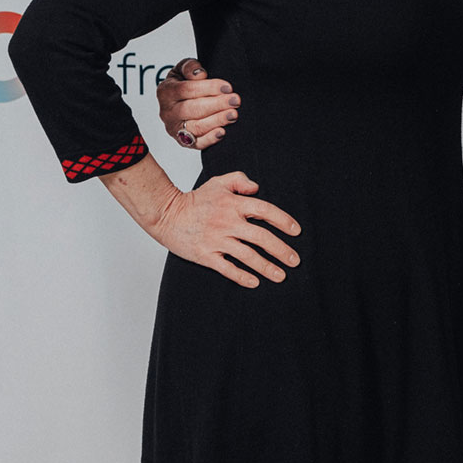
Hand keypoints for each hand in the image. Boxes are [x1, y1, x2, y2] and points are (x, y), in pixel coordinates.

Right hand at [147, 170, 301, 288]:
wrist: (166, 214)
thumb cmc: (195, 199)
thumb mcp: (218, 182)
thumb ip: (240, 180)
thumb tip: (257, 188)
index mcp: (233, 204)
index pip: (265, 211)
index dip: (283, 221)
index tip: (296, 231)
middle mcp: (227, 222)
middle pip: (261, 237)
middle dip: (281, 250)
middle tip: (295, 260)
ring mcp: (216, 240)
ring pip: (247, 256)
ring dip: (267, 267)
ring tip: (281, 276)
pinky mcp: (205, 255)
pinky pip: (227, 268)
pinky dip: (242, 276)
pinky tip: (255, 282)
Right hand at [157, 57, 239, 149]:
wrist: (177, 102)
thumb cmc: (182, 83)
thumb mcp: (182, 69)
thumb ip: (189, 67)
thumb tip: (200, 74)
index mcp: (166, 92)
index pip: (187, 89)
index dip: (208, 88)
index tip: (227, 87)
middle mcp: (167, 112)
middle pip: (192, 109)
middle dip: (216, 104)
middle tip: (235, 101)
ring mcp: (174, 129)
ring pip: (195, 127)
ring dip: (216, 121)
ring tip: (233, 114)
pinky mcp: (183, 142)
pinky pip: (197, 143)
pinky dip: (210, 139)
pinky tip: (222, 132)